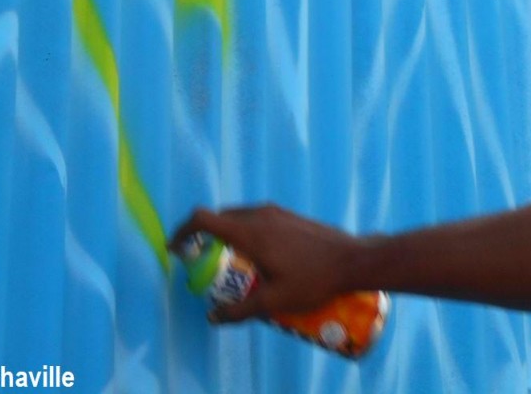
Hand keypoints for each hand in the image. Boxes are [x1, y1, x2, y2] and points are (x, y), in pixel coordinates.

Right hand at [170, 204, 363, 324]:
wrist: (354, 260)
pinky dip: (245, 233)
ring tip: (230, 265)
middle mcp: (260, 215)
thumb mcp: (275, 301)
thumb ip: (241, 310)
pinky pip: (256, 219)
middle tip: (202, 265)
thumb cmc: (315, 279)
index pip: (204, 219)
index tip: (176, 249)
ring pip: (239, 217)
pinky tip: (258, 258)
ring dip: (226, 235)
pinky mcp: (289, 215)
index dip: (183, 230)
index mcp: (251, 233)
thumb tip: (214, 317)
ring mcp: (277, 212)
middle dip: (204, 238)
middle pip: (220, 218)